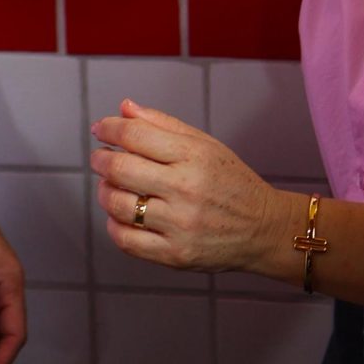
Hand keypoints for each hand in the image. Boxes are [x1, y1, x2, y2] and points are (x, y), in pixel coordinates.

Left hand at [90, 98, 294, 273]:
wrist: (263, 229)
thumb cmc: (231, 183)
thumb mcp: (205, 144)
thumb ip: (162, 124)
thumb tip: (124, 108)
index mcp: (194, 156)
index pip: (136, 135)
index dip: (110, 129)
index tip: (100, 129)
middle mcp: (186, 189)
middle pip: (121, 169)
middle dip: (100, 160)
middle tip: (99, 158)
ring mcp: (180, 225)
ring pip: (119, 205)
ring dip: (104, 192)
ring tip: (110, 186)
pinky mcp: (176, 255)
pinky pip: (127, 241)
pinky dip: (114, 225)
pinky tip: (120, 215)